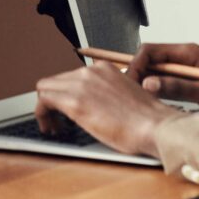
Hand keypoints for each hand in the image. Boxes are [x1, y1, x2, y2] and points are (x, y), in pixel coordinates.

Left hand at [34, 62, 180, 157]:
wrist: (156, 127)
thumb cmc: (147, 121)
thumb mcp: (125, 98)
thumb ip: (105, 96)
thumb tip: (93, 106)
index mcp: (104, 70)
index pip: (72, 77)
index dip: (65, 95)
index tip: (67, 111)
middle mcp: (90, 72)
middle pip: (56, 81)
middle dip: (53, 102)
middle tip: (58, 122)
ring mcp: (81, 84)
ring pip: (46, 89)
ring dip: (47, 109)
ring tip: (54, 127)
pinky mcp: (74, 101)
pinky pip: (44, 101)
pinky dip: (42, 114)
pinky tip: (50, 128)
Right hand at [127, 43, 198, 129]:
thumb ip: (178, 87)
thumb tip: (147, 84)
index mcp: (188, 53)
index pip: (150, 51)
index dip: (135, 65)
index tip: (130, 84)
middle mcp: (186, 57)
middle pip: (150, 60)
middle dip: (137, 74)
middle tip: (129, 95)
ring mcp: (188, 69)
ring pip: (156, 72)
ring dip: (146, 83)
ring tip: (138, 101)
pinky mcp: (191, 82)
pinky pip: (166, 82)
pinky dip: (157, 91)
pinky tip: (154, 104)